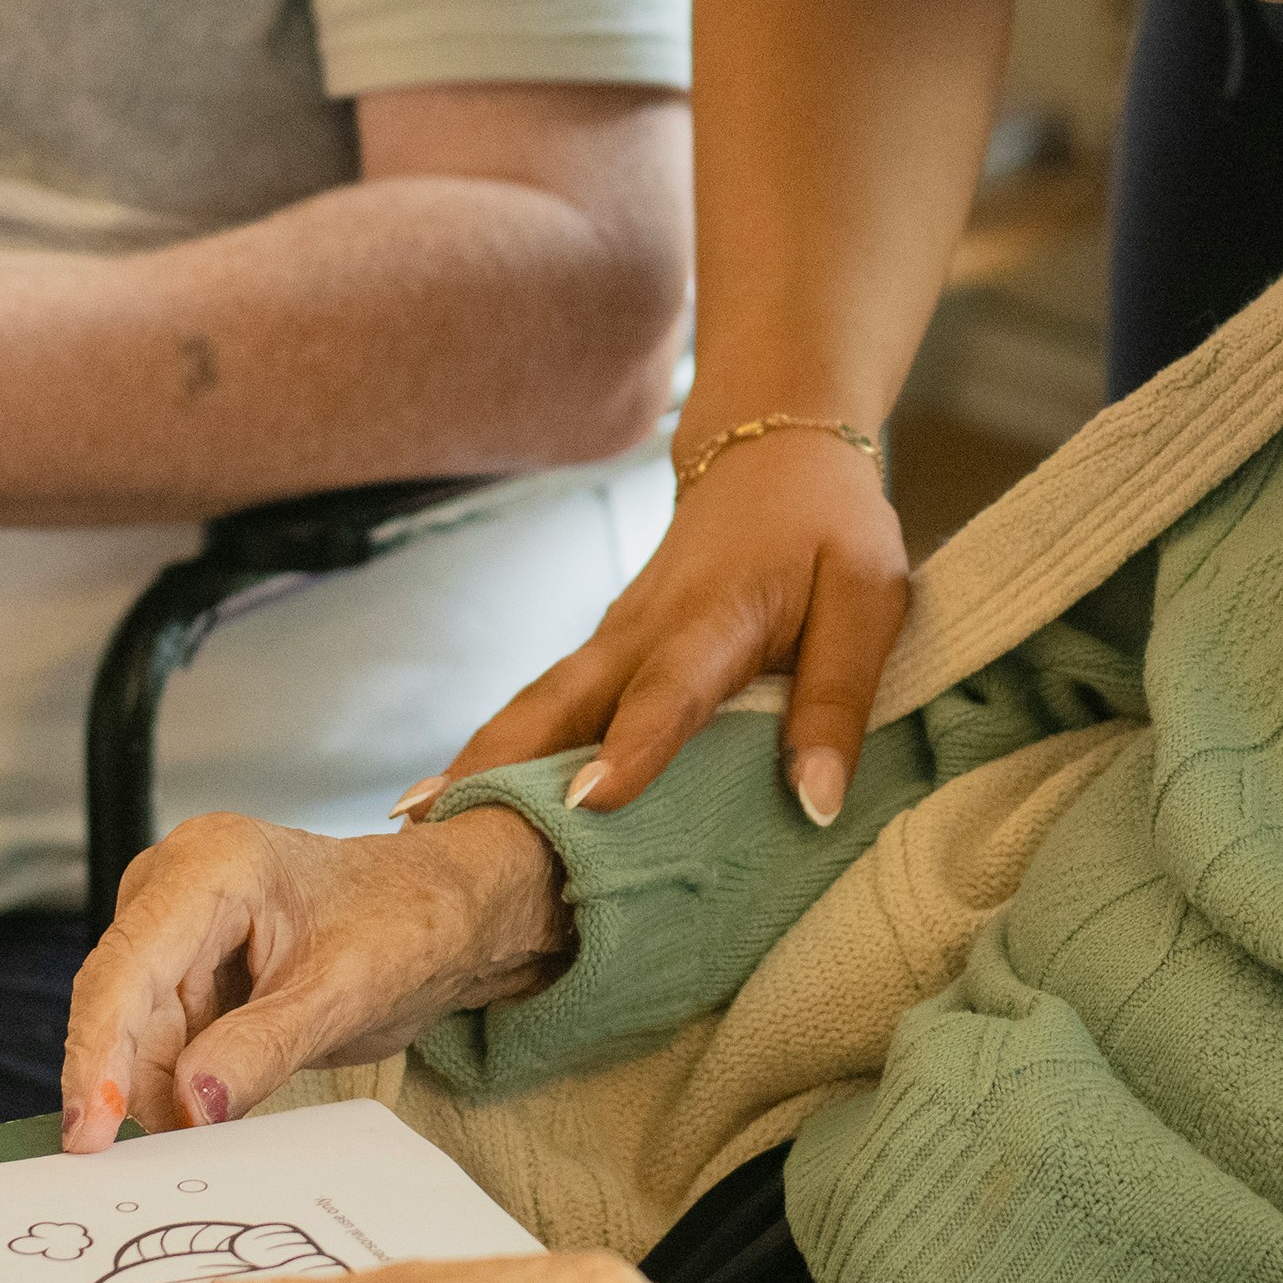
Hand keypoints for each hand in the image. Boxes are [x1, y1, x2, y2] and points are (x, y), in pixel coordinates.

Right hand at [59, 806, 565, 1146]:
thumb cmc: (407, 923)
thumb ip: (262, 1048)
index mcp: (211, 865)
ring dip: (161, 1095)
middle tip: (163, 1164)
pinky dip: (180, 1088)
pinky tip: (210, 1115)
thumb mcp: (345, 993)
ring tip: (214, 1131)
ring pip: (134, 1037)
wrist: (444, 913)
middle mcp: (174, 888)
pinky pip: (159, 1045)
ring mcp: (174, 931)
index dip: (99, 1054)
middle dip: (131, 1088)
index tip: (89, 1133)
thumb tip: (188, 1107)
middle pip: (119, 1008)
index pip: (127, 968)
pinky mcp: (185, 972)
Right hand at [430, 427, 902, 822]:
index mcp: (716, 618)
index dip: (631, 745)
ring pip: (536, 706)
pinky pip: (545, 710)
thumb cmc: (829, 531)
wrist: (774, 452)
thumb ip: (838, 702)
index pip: (670, 688)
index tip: (585, 801)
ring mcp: (610, 640)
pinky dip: (499, 754)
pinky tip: (457, 805)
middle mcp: (642, 630)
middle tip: (435, 829)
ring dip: (476, 763)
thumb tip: (815, 806)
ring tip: (414, 829)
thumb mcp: (868, 604)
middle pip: (560, 700)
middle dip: (497, 764)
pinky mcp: (602, 654)